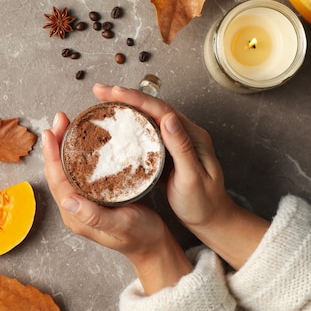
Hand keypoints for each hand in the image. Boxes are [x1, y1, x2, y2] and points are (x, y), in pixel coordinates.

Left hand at [42, 111, 191, 293]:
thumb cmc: (140, 237)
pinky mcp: (93, 197)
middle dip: (55, 144)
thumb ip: (93, 216)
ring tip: (68, 125)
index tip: (50, 132)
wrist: (154, 246)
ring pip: (66, 170)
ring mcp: (83, 202)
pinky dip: (77, 154)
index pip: (56, 180)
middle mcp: (75, 208)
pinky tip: (83, 142)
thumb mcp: (120, 225)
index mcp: (76, 215)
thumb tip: (66, 200)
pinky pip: (78, 172)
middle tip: (61, 119)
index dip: (51, 155)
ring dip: (64, 147)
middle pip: (57, 172)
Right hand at [92, 83, 234, 228]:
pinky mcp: (165, 152)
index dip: (136, 98)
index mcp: (192, 136)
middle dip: (125, 96)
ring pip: (146, 117)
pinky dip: (128, 124)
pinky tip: (114, 125)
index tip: (114, 92)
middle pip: (152, 107)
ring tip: (102, 102)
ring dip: (125, 107)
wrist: (211, 219)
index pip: (161, 110)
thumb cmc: (203, 203)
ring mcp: (173, 141)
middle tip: (99, 91)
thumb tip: (169, 119)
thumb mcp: (193, 178)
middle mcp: (183, 133)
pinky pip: (144, 132)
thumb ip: (182, 148)